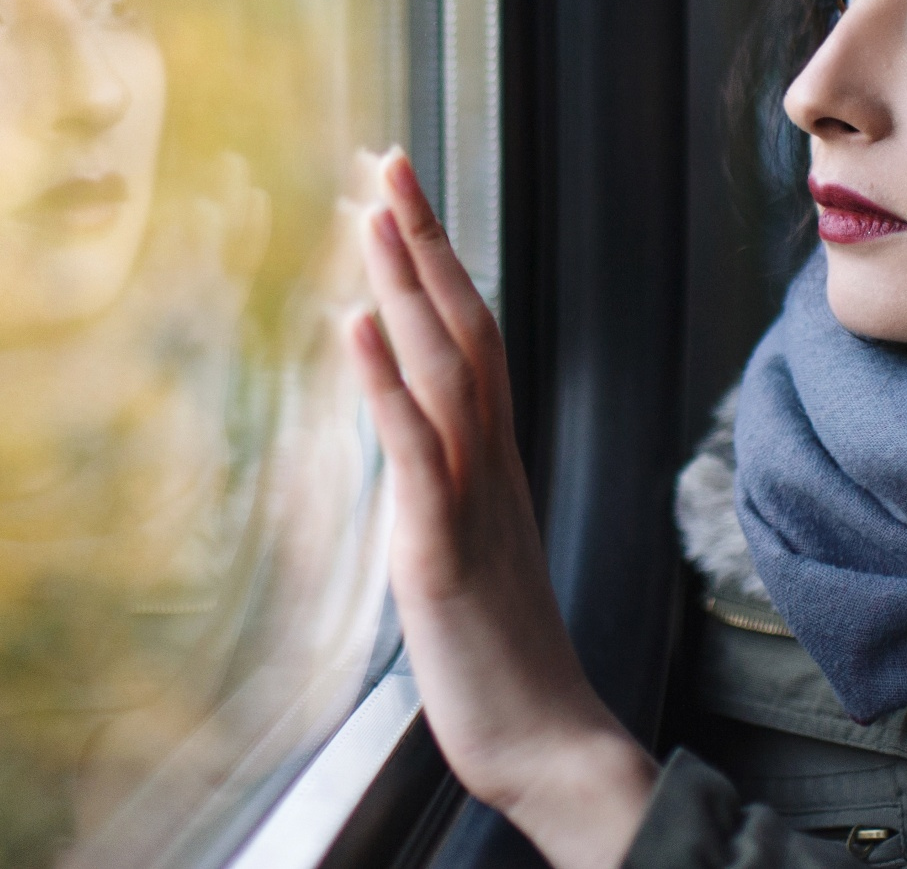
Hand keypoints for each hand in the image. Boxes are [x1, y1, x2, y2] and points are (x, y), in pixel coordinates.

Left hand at [345, 150, 656, 868]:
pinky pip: (417, 452)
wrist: (551, 746)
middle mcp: (490, 464)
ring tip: (369, 213)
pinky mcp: (441, 552)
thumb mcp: (473, 551)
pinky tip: (356, 325)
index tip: (401, 198)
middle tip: (386, 161)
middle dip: (422, 241)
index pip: (469, 338)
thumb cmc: (507, 660)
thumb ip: (450, 490)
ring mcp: (471, 501)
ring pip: (445, 370)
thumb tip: (419, 447)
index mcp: (494, 463)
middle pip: (464, 328)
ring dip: (405, 286)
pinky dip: (385, 383)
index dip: (437, 264)